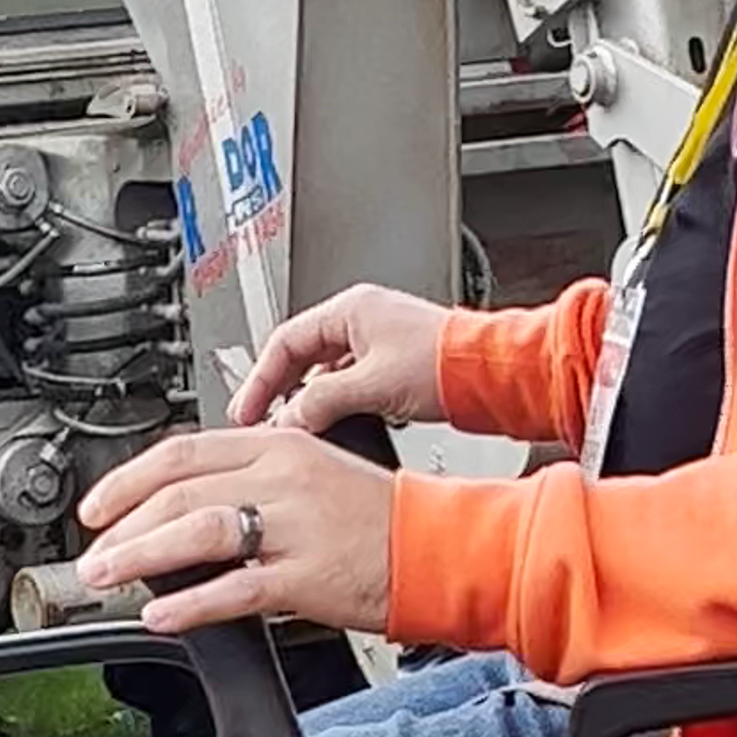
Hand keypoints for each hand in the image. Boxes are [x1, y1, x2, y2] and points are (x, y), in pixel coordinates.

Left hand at [73, 411, 396, 635]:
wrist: (439, 546)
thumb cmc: (376, 517)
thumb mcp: (310, 472)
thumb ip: (249, 479)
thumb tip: (184, 506)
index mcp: (278, 444)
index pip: (182, 452)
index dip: (128, 480)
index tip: (96, 507)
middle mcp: (282, 476)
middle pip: (179, 491)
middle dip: (122, 526)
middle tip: (90, 555)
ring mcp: (295, 526)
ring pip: (197, 531)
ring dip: (139, 557)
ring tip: (107, 578)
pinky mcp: (308, 575)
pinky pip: (235, 589)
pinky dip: (190, 605)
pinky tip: (160, 616)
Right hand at [227, 281, 454, 436]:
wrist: (489, 373)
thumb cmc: (444, 363)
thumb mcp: (369, 385)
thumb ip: (320, 401)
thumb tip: (288, 421)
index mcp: (350, 309)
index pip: (285, 340)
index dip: (260, 378)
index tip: (247, 409)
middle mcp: (363, 318)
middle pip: (303, 355)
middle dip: (281, 389)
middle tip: (264, 420)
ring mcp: (380, 340)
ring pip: (327, 370)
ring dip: (310, 399)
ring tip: (299, 427)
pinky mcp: (396, 363)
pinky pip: (351, 380)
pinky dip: (337, 401)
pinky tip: (337, 423)